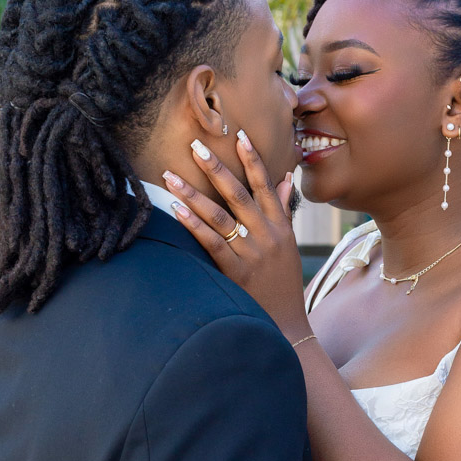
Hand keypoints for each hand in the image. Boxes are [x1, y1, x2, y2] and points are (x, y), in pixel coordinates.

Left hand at [163, 134, 310, 341]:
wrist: (288, 325)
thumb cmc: (284, 283)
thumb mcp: (289, 244)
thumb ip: (283, 210)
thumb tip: (286, 177)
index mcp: (280, 226)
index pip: (265, 185)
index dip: (252, 159)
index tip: (238, 135)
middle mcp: (267, 236)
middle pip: (238, 194)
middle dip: (216, 168)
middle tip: (195, 146)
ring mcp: (251, 254)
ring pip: (220, 216)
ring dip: (193, 193)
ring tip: (171, 176)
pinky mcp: (236, 272)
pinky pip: (212, 243)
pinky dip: (193, 225)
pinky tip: (176, 210)